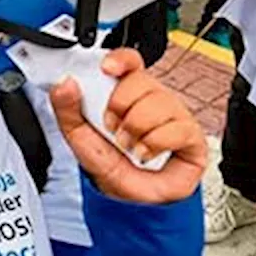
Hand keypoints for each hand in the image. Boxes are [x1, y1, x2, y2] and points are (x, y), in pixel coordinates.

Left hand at [51, 49, 206, 204]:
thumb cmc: (109, 163)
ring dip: (136, 130)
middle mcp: (152, 99)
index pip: (130, 61)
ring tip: (129, 146)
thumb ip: (66, 108)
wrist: (126, 196)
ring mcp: (173, 115)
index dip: (121, 60)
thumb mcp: (78, 136)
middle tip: (113, 127)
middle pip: (141, 81)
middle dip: (120, 107)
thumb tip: (65, 84)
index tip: (107, 69)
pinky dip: (154, 144)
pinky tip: (146, 154)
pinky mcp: (191, 135)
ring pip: (159, 103)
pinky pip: (177, 128)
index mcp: (126, 92)